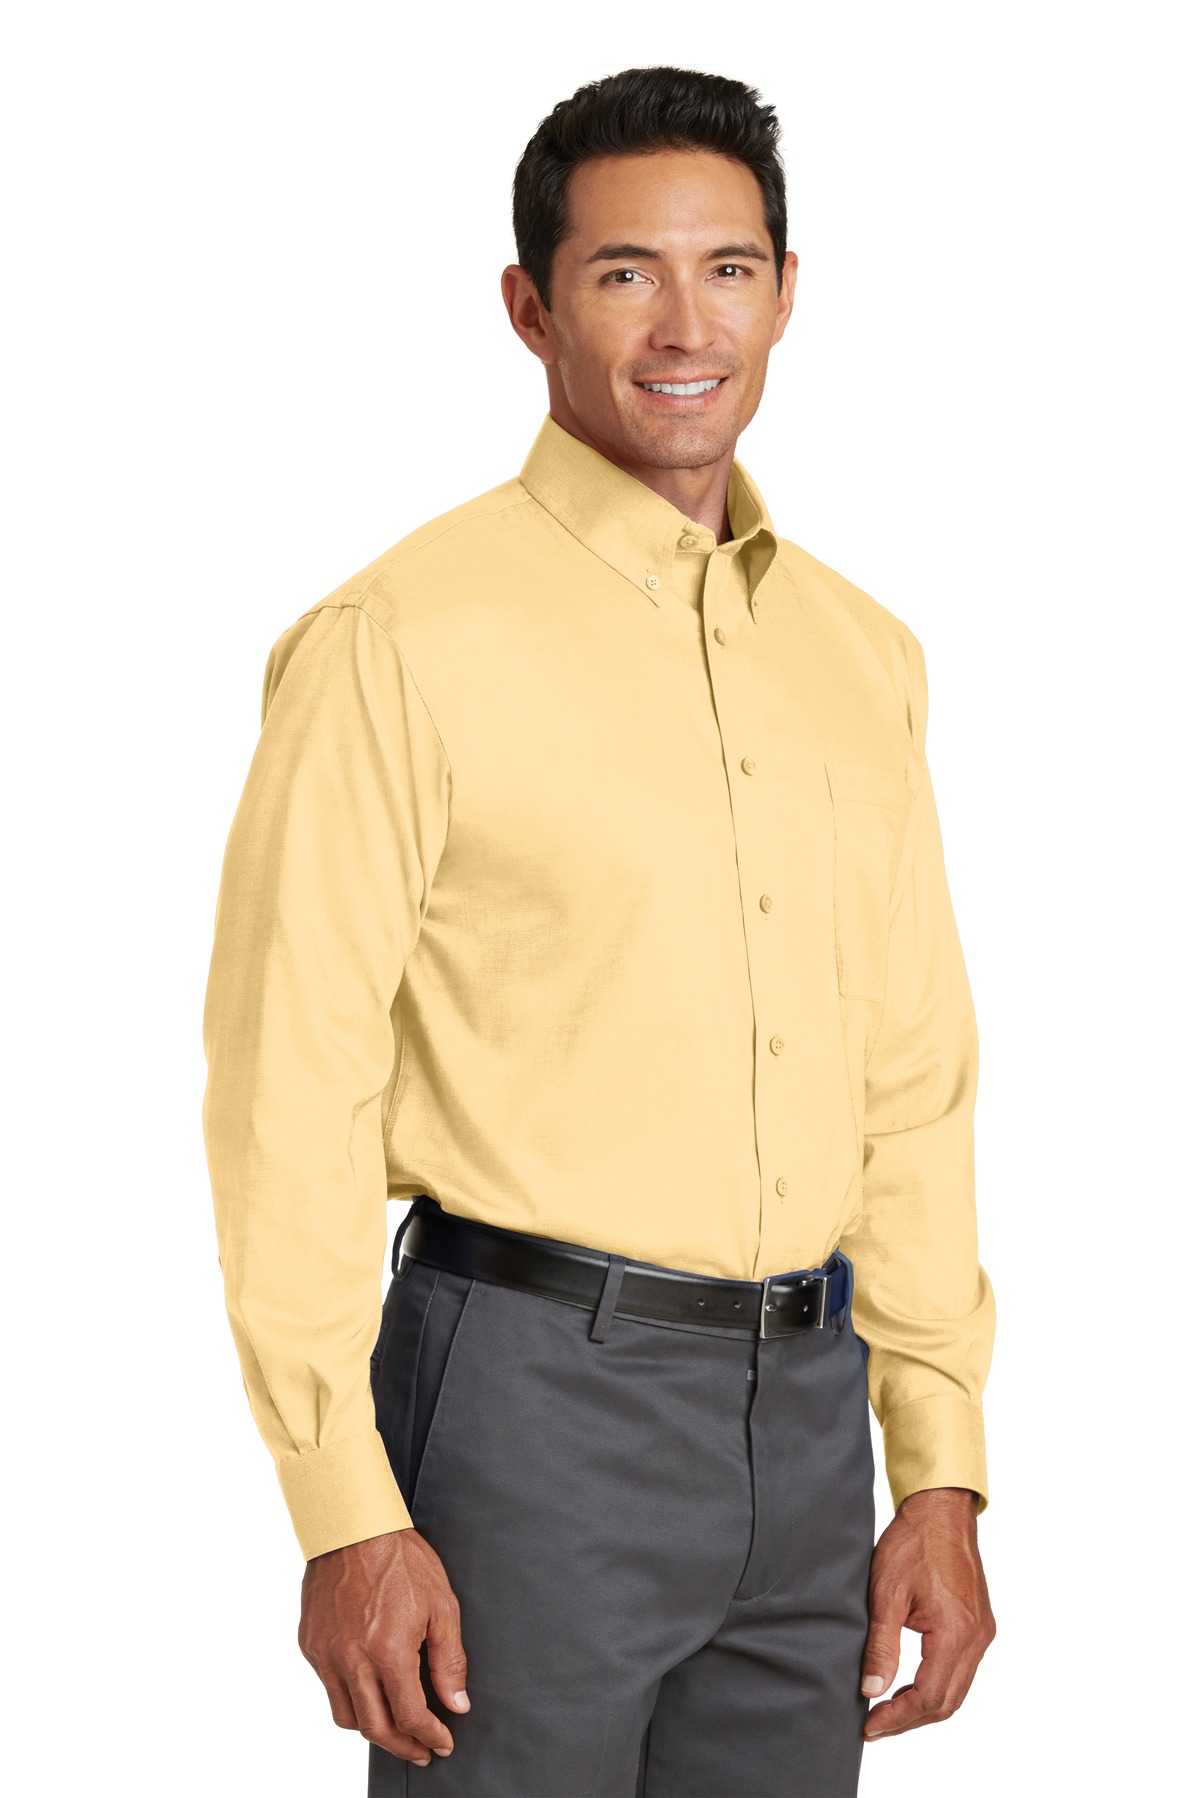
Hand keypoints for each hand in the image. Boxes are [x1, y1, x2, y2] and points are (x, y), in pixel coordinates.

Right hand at [299, 1527, 469, 1765]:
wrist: (353, 1526)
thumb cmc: (400, 1558)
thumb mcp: (441, 1604)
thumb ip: (448, 1661)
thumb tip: (456, 1704)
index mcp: (388, 1650)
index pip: (410, 1715)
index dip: (430, 1736)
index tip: (442, 1743)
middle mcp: (352, 1659)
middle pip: (376, 1728)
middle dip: (403, 1747)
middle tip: (421, 1752)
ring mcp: (326, 1654)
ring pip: (346, 1717)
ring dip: (373, 1730)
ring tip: (395, 1728)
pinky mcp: (310, 1644)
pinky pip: (328, 1688)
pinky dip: (349, 1699)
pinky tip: (368, 1691)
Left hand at [859, 1486, 994, 1740]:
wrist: (942, 1510)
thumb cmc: (913, 1543)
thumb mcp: (886, 1593)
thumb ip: (880, 1646)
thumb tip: (871, 1691)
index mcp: (955, 1632)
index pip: (929, 1697)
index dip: (897, 1718)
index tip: (868, 1725)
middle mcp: (976, 1638)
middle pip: (947, 1702)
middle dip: (909, 1719)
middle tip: (874, 1725)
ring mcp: (982, 1633)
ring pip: (957, 1690)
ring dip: (924, 1706)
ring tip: (888, 1710)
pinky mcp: (980, 1626)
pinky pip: (962, 1671)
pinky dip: (937, 1686)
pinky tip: (911, 1686)